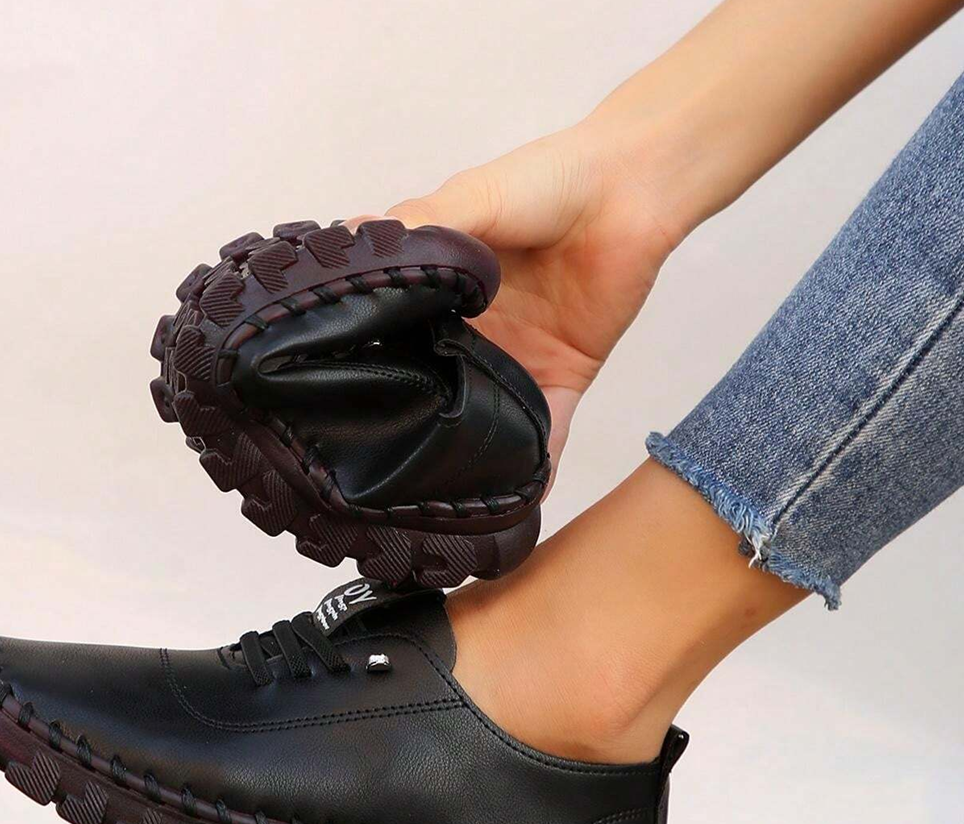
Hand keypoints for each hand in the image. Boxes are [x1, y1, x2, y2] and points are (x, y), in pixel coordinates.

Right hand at [351, 120, 680, 476]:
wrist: (630, 190)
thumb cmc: (547, 181)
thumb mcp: (469, 200)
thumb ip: (419, 226)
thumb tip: (353, 245)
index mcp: (439, 294)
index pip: (393, 340)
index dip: (368, 367)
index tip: (334, 405)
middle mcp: (470, 334)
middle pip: (435, 390)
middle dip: (412, 423)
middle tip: (377, 468)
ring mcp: (516, 360)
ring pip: (486, 420)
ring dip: (467, 454)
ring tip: (432, 496)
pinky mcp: (561, 377)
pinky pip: (546, 432)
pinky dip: (534, 466)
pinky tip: (512, 502)